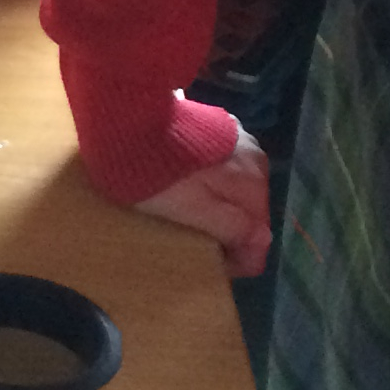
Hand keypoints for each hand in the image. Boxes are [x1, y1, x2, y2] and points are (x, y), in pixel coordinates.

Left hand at [134, 126, 271, 279]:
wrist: (126, 122)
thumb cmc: (156, 175)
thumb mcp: (193, 210)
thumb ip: (233, 227)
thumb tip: (263, 244)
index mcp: (253, 182)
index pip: (259, 236)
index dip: (240, 259)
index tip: (214, 267)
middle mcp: (255, 157)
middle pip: (250, 210)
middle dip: (231, 231)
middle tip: (198, 243)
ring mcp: (237, 137)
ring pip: (237, 187)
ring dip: (221, 205)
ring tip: (191, 216)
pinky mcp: (216, 125)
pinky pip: (223, 166)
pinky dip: (211, 181)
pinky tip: (188, 184)